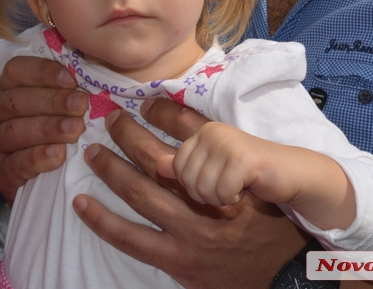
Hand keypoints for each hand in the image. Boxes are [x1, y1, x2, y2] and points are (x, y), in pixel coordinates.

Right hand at [0, 56, 87, 203]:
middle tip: (81, 105)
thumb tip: (96, 68)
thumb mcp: (63, 103)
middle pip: (17, 100)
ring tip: (75, 129)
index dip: (43, 72)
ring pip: (15, 131)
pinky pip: (15, 163)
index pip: (16, 70)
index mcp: (10, 87)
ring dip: (48, 129)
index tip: (71, 80)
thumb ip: (73, 85)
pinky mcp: (0, 172)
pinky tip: (59, 154)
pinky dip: (37, 158)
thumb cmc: (60, 129)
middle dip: (52, 101)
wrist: (49, 180)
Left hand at [73, 99, 307, 288]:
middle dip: (128, 136)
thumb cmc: (271, 217)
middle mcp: (208, 200)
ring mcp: (191, 234)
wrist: (290, 271)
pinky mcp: (178, 262)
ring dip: (111, 170)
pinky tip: (81, 204)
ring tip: (91, 152)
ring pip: (140, 194)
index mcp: (228, 173)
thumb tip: (178, 112)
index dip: (163, 114)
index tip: (141, 102)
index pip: (192, 133)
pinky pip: (131, 239)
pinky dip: (103, 220)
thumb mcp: (255, 177)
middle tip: (110, 119)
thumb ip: (222, 148)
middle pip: (157, 160)